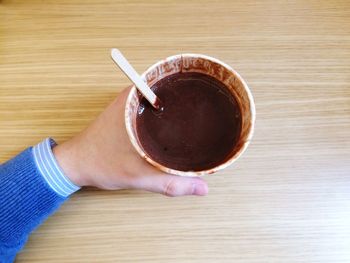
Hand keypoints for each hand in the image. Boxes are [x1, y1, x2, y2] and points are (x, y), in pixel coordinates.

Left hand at [53, 87, 207, 196]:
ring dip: (177, 105)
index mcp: (135, 101)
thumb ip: (172, 182)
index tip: (210, 93)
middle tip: (210, 109)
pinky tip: (177, 127)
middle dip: (189, 97)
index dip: (191, 84)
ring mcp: (130, 104)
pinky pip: (153, 108)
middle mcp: (133, 97)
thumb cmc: (101, 164)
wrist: (76, 165)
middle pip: (169, 89)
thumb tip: (202, 187)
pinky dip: (166, 114)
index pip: (169, 82)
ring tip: (199, 116)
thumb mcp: (140, 175)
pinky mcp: (128, 113)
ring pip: (161, 98)